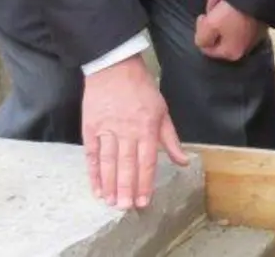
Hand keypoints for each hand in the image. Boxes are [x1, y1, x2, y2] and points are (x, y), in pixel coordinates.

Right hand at [82, 55, 188, 209]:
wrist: (114, 66)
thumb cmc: (141, 89)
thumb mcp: (162, 111)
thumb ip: (170, 139)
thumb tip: (183, 161)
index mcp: (146, 127)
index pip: (147, 161)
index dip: (145, 183)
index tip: (144, 201)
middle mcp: (127, 130)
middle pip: (126, 164)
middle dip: (126, 189)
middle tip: (125, 208)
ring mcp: (107, 129)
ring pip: (108, 161)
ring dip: (109, 184)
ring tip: (111, 203)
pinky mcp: (90, 127)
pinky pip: (92, 154)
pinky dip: (93, 172)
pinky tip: (96, 187)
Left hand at [193, 0, 263, 61]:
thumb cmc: (232, 14)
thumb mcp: (209, 26)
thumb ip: (201, 38)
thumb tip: (202, 41)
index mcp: (231, 52)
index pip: (208, 48)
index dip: (201, 31)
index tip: (202, 16)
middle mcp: (244, 47)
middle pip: (219, 32)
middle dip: (212, 14)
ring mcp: (253, 35)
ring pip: (229, 22)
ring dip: (221, 6)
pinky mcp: (259, 22)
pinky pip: (241, 17)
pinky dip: (233, 6)